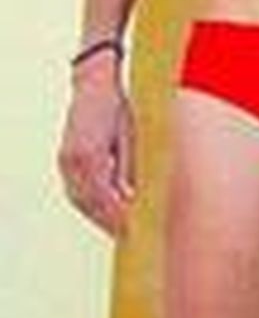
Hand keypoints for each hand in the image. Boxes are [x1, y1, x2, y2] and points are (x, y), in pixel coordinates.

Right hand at [58, 65, 135, 236]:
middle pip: (90, 202)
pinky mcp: (65, 159)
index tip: (133, 229)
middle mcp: (72, 162)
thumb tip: (135, 196)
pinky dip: (89, 202)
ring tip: (117, 226)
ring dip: (98, 215)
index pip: (104, 197)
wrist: (96, 83)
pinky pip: (76, 189)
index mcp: (89, 156)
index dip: (118, 215)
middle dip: (109, 220)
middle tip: (129, 234)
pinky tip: (103, 209)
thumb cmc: (121, 107)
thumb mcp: (133, 136)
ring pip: (80, 199)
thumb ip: (130, 167)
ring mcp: (65, 161)